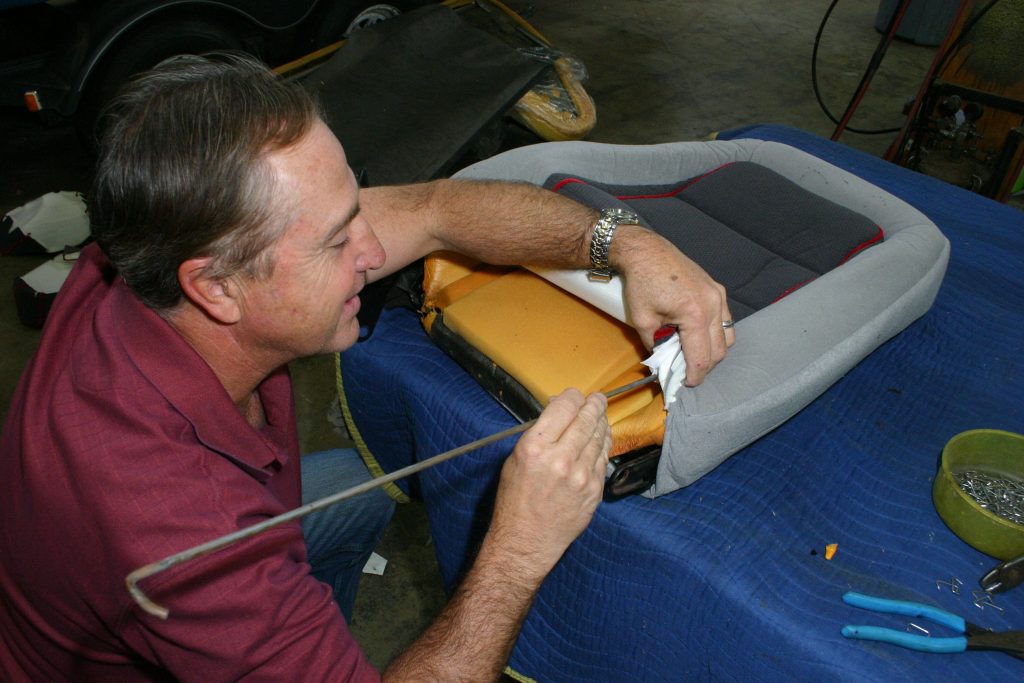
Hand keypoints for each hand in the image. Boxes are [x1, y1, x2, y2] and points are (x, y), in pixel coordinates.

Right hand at [486, 389, 609, 579]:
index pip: (565, 407)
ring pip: (600, 436)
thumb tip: (558, 411)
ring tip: (600, 415)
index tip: (575, 395)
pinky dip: (603, 444)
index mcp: (535, 447)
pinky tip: (601, 439)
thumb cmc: (514, 500)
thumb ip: (538, 433)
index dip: (573, 396)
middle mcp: (561, 458)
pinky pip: (604, 458)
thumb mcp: (515, 459)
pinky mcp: (595, 490)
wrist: (525, 541)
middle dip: (594, 404)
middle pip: (587, 418)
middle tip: (597, 399)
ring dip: (601, 422)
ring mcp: (582, 475)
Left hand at [613, 226, 733, 385]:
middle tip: (686, 372)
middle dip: (704, 366)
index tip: (684, 384)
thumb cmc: (641, 284)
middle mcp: (713, 305)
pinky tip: (698, 336)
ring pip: (727, 337)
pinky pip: (725, 320)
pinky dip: (716, 334)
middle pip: (719, 351)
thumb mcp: (643, 321)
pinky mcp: (718, 290)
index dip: (694, 376)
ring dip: (713, 351)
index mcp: (695, 315)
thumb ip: (656, 347)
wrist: (647, 252)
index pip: (702, 358)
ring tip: (692, 354)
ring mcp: (719, 296)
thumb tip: (664, 365)